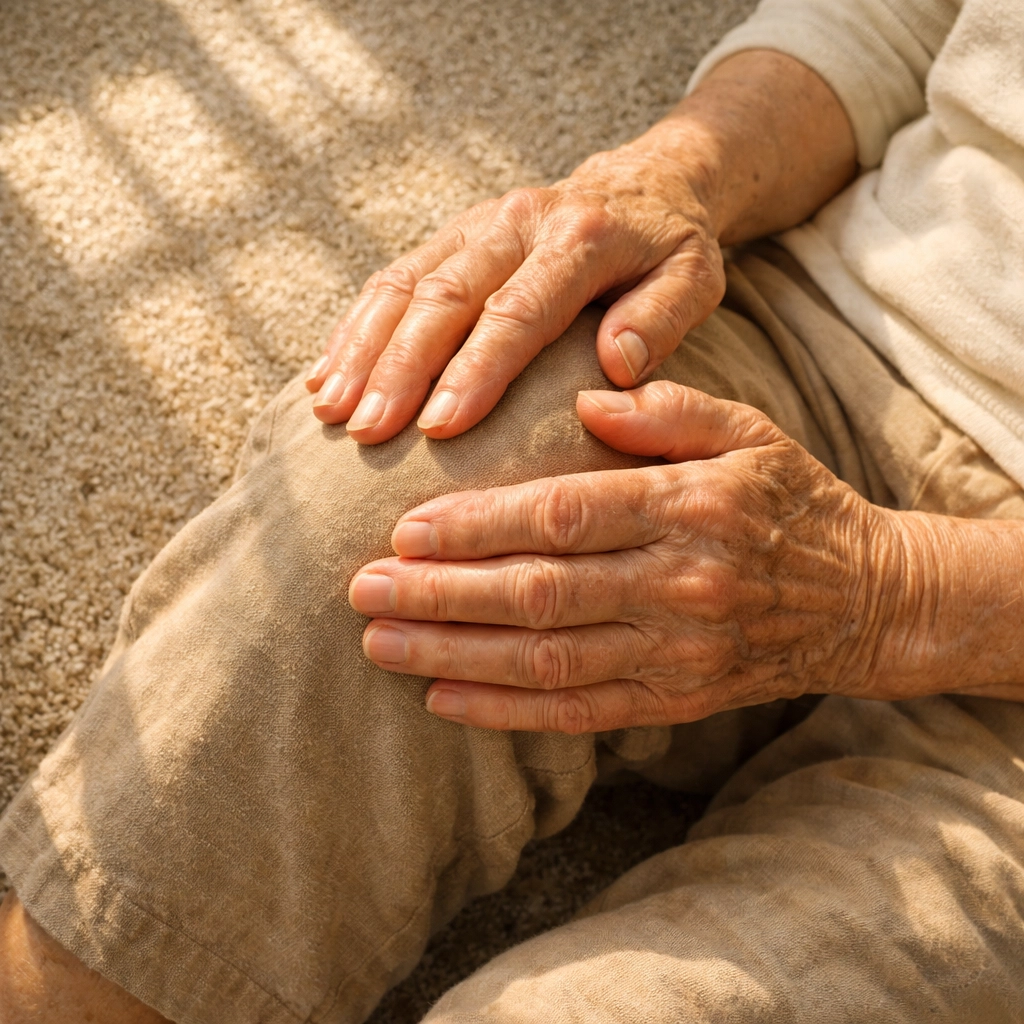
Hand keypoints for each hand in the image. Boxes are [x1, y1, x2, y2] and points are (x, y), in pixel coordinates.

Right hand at [306, 141, 724, 442]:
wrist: (642, 183)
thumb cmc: (669, 248)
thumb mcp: (695, 276)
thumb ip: (662, 317)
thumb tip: (614, 363)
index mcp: (578, 238)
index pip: (517, 311)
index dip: (476, 369)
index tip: (441, 428)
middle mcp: (515, 223)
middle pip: (443, 297)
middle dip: (399, 368)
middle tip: (369, 433)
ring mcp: (474, 225)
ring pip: (403, 286)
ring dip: (361, 350)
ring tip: (330, 411)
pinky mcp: (449, 236)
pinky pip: (390, 279)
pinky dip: (354, 329)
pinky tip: (326, 376)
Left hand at [348, 382, 914, 732]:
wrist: (862, 600)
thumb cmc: (791, 503)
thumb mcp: (749, 432)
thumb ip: (667, 408)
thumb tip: (580, 393)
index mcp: (688, 507)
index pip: (563, 516)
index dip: (478, 525)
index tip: (404, 526)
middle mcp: (679, 584)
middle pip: (538, 593)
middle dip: (441, 594)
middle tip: (362, 589)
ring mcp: (676, 652)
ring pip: (546, 660)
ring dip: (455, 655)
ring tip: (381, 644)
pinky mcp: (673, 699)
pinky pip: (578, 711)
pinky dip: (506, 710)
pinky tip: (443, 699)